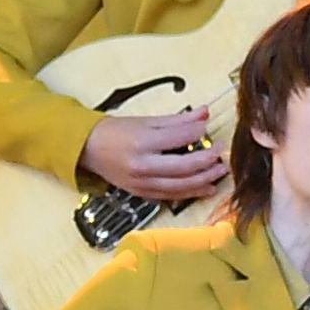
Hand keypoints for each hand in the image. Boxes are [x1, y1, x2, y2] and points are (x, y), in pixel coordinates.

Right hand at [78, 106, 228, 202]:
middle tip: (220, 151)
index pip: (179, 138)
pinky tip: (205, 188)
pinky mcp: (142, 193)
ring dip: (204, 180)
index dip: (198, 132)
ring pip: (180, 186)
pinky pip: (171, 196)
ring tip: (219, 171)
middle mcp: (143, 165)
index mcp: (142, 142)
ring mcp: (142, 183)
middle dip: (207, 160)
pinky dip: (190, 193)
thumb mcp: (146, 120)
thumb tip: (203, 112)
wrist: (88, 148)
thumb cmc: (115, 132)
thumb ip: (178, 120)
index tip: (207, 127)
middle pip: (183, 167)